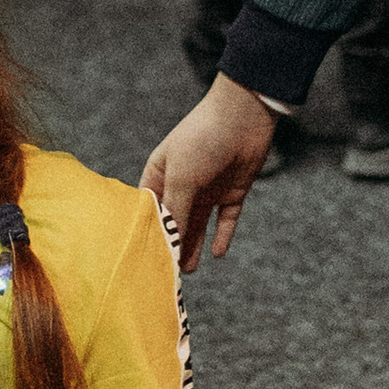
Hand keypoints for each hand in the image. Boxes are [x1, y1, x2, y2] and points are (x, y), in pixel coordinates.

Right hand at [142, 73, 275, 269]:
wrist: (244, 115)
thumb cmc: (202, 139)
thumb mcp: (182, 178)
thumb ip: (176, 212)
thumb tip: (169, 245)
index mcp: (160, 175)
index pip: (150, 210)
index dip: (147, 233)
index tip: (144, 259)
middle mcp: (183, 184)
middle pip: (176, 221)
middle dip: (172, 245)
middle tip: (168, 273)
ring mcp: (208, 188)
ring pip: (198, 225)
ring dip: (194, 246)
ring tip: (189, 271)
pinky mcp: (232, 192)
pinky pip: (225, 219)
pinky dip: (222, 235)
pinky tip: (218, 254)